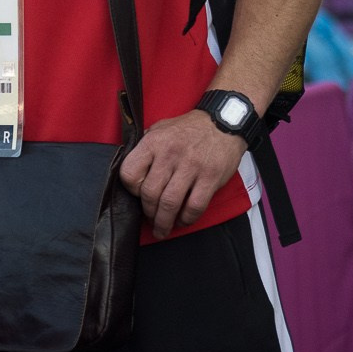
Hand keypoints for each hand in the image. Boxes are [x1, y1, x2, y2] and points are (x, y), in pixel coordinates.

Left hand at [118, 109, 247, 239]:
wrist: (223, 122)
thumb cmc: (188, 128)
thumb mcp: (159, 129)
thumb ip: (144, 148)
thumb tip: (132, 170)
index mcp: (153, 143)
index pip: (129, 173)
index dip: (131, 189)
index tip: (137, 195)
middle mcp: (169, 155)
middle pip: (149, 193)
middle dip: (148, 212)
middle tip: (150, 219)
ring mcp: (191, 167)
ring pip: (170, 203)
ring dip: (164, 222)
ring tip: (162, 229)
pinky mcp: (210, 178)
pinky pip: (195, 206)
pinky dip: (186, 218)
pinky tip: (182, 221)